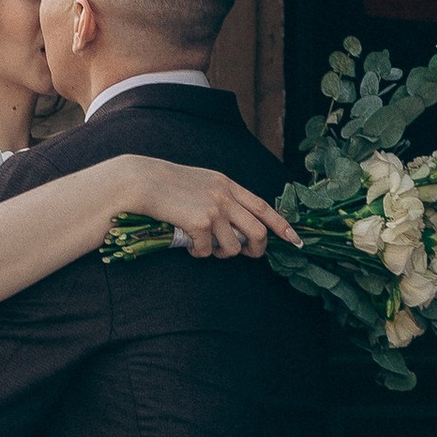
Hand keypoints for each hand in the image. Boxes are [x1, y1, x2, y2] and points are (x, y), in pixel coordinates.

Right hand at [114, 156, 296, 258]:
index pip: (263, 207)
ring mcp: (214, 209)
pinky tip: (190, 246)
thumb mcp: (199, 182)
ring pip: (234, 246)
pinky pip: (209, 251)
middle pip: (257, 231)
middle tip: (249, 255)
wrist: (141, 181)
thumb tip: (234, 227)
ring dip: (222, 253)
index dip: (281, 225)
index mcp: (227, 184)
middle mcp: (225, 196)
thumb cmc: (164, 184)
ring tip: (208, 247)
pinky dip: (200, 253)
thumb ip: (219, 198)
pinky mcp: (200, 223)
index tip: (295, 239)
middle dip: (257, 249)